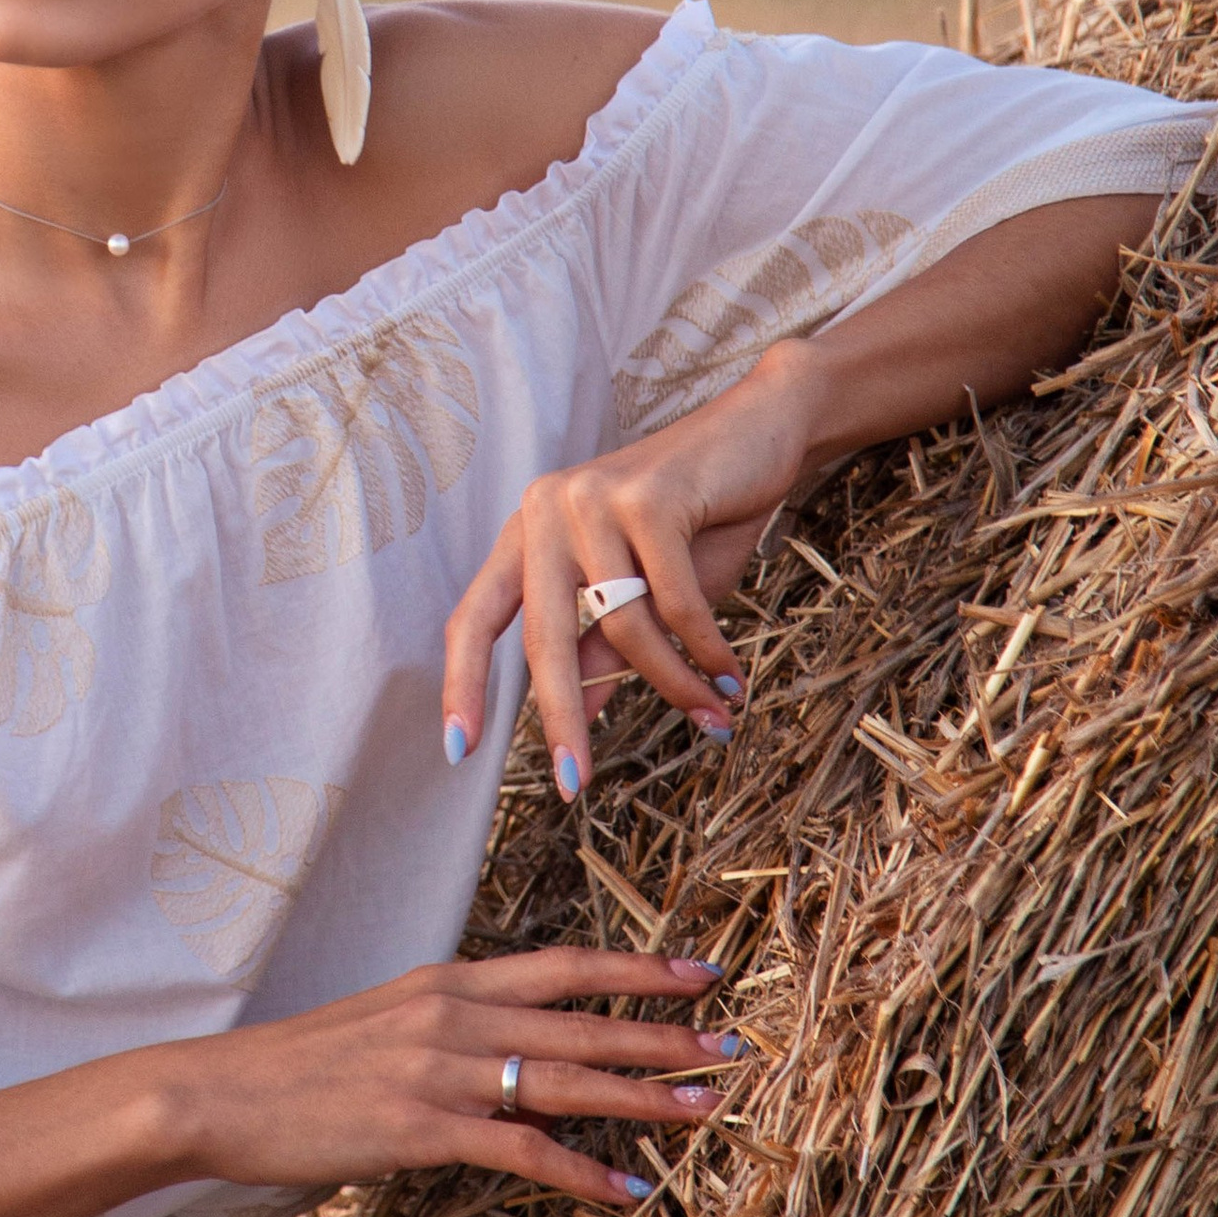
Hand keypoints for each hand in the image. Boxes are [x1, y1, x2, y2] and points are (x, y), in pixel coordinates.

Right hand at [172, 945, 739, 1216]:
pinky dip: (583, 1173)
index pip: (562, 965)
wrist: (218, 1092)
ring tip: (707, 1108)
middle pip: (583, 1021)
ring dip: (646, 1098)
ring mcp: (440, 1071)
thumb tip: (506, 1053)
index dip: (635, 968)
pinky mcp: (423, 1128)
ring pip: (568, 1081)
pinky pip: (523, 1150)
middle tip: (733, 1044)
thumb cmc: (296, 1067)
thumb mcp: (382, 1024)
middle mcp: (453, 1015)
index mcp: (447, 982)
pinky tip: (626, 1192)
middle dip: (665, 1034)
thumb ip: (449, 1030)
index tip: (698, 970)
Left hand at [442, 342, 824, 796]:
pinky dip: (706, 650)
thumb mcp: (642, 589)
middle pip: (543, 636)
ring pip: (624, 627)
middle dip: (557, 718)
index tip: (458, 750)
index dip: (462, 684)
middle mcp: (547, 509)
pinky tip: (728, 676)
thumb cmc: (696, 519)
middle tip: (574, 783)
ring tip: (714, 713)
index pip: (476, 616)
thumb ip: (601, 643)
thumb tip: (575, 714)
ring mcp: (593, 498)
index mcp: (529, 532)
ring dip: (673, 684)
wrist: (759, 432)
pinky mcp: (648, 497)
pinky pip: (676, 604)